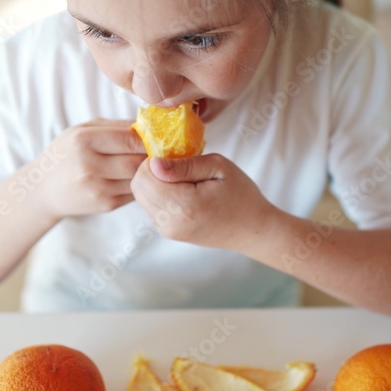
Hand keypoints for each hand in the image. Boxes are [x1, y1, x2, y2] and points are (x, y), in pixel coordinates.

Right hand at [37, 119, 145, 218]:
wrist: (44, 189)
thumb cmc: (66, 154)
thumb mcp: (82, 130)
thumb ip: (116, 126)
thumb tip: (150, 125)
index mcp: (83, 141)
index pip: (130, 139)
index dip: (148, 137)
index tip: (155, 136)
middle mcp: (90, 166)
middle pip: (137, 160)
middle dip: (151, 155)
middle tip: (158, 150)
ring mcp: (98, 189)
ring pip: (139, 178)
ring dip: (149, 171)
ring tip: (149, 163)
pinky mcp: (107, 205)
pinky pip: (135, 192)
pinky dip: (141, 183)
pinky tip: (136, 177)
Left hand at [130, 154, 275, 249]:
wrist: (252, 229)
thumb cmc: (241, 194)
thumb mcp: (219, 167)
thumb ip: (185, 164)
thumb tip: (154, 163)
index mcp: (184, 205)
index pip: (144, 174)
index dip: (156, 159)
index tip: (177, 157)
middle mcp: (171, 222)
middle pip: (138, 186)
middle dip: (152, 171)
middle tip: (179, 166)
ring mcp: (168, 230)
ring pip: (141, 196)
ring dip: (155, 183)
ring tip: (183, 180)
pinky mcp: (168, 232)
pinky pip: (150, 206)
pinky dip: (160, 195)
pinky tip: (182, 193)